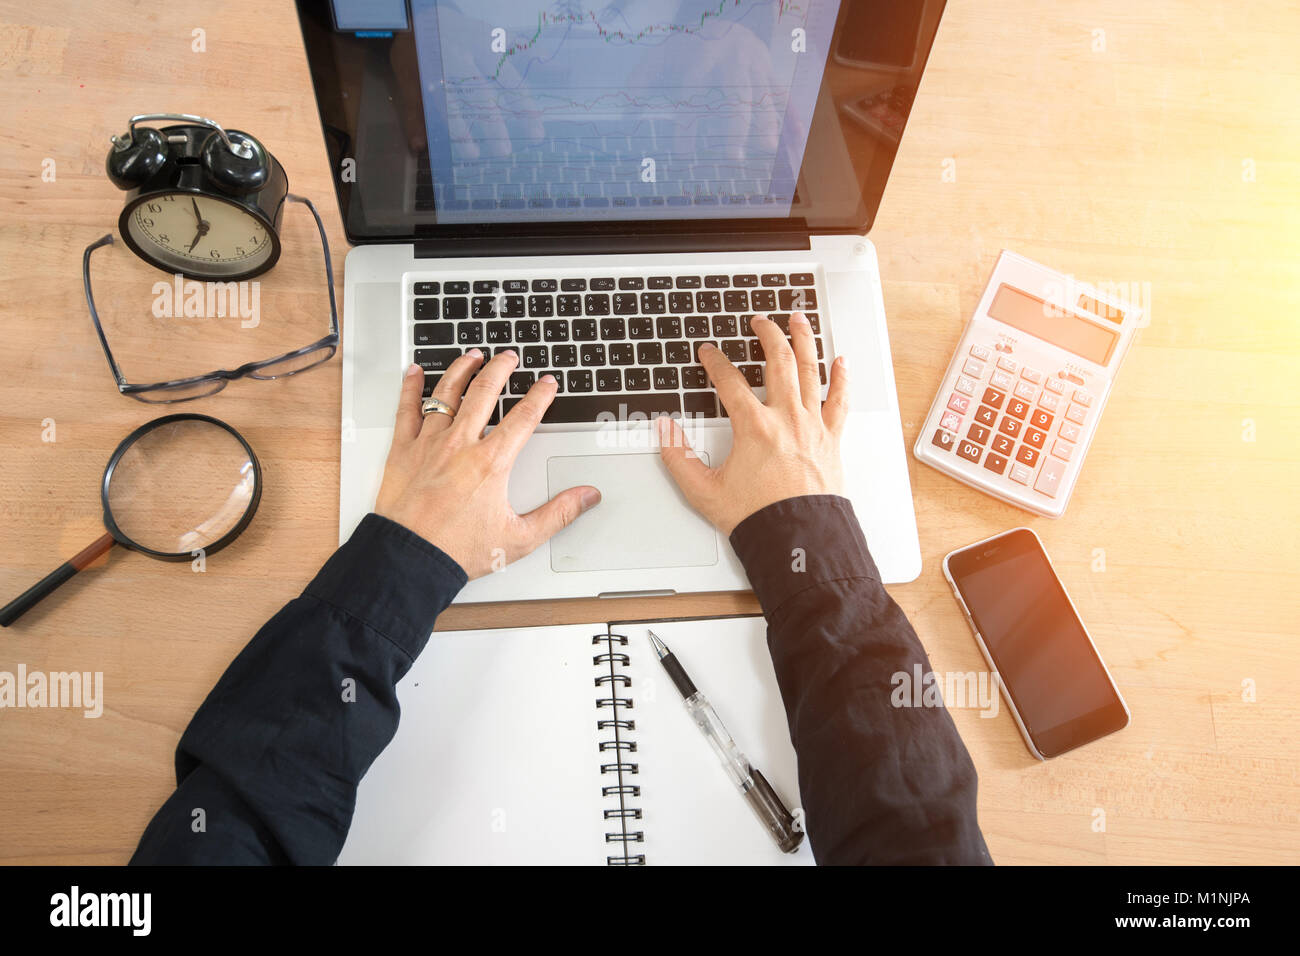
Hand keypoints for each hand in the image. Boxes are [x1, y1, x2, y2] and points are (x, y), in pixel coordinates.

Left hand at [375, 351, 600, 578]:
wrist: (409, 560)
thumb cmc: (457, 551)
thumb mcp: (519, 538)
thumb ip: (558, 514)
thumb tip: (587, 497)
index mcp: (491, 463)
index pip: (524, 417)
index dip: (540, 396)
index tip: (547, 383)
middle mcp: (460, 445)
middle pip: (484, 393)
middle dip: (500, 369)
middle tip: (509, 357)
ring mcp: (429, 444)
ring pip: (447, 393)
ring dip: (462, 369)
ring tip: (472, 355)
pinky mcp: (402, 451)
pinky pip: (406, 409)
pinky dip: (411, 387)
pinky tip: (415, 371)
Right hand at [657, 313, 848, 534]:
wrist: (798, 538)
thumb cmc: (757, 518)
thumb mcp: (704, 490)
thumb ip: (678, 458)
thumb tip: (665, 431)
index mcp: (754, 427)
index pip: (730, 381)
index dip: (715, 362)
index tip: (708, 352)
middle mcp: (786, 419)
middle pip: (778, 361)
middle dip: (766, 334)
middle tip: (759, 321)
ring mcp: (812, 426)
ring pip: (811, 370)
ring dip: (804, 340)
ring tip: (799, 320)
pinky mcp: (831, 439)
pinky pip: (840, 400)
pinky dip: (842, 378)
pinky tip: (841, 360)